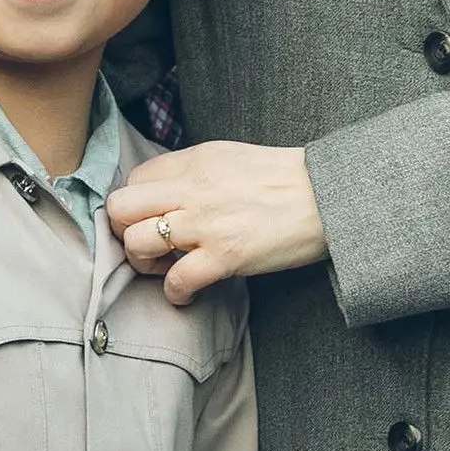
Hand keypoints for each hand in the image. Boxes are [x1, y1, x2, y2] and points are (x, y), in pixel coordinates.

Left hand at [108, 142, 327, 304]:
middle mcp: (194, 187)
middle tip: (148, 246)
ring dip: (145, 263)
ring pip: (137, 243)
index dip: (136, 206)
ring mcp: (207, 222)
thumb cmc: (284, 181)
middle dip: (124, 232)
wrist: (328, 197)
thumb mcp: (230, 158)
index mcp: (195, 160)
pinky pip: (176, 280)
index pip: (134, 179)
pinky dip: (175, 292)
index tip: (151, 221)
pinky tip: (189, 291)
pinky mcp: (226, 255)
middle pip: (120, 208)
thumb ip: (193, 171)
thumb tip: (162, 193)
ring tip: (168, 268)